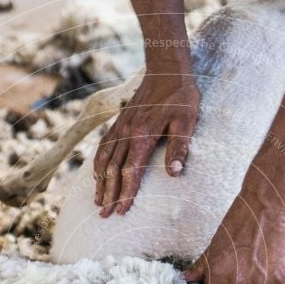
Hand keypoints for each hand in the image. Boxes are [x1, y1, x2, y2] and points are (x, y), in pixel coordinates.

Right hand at [93, 70, 199, 216]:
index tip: (122, 210)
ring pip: (104, 160)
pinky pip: (103, 146)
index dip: (126, 193)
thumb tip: (174, 173)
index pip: (131, 171)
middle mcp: (127, 133)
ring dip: (99, 182)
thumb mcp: (187, 120)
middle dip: (109, 194)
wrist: (166, 68)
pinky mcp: (119, 122)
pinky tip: (97, 175)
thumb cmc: (181, 95)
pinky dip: (97, 164)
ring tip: (98, 201)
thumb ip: (179, 147)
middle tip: (105, 215)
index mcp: (143, 135)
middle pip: (113, 170)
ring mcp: (120, 127)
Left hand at [184, 190, 284, 283]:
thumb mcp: (214, 244)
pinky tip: (283, 273)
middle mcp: (237, 282)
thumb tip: (186, 279)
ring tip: (269, 275)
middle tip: (252, 281)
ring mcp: (260, 283)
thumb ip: (202, 266)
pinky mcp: (281, 279)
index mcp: (218, 275)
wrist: (268, 203)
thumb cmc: (243, 218)